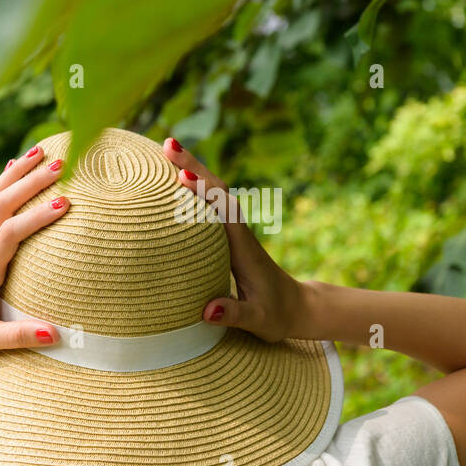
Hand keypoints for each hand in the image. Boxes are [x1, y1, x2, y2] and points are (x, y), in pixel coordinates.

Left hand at [0, 147, 70, 361]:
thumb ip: (18, 337)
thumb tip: (58, 336)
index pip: (11, 233)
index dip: (37, 215)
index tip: (65, 202)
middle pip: (1, 204)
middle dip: (31, 182)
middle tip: (61, 165)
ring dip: (15, 174)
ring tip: (39, 152)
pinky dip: (1, 184)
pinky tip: (12, 169)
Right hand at [163, 138, 308, 342]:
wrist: (300, 310)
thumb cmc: (279, 317)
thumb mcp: (259, 321)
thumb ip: (235, 314)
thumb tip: (207, 310)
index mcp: (244, 249)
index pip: (224, 212)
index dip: (205, 192)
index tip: (182, 175)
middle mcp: (239, 234)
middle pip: (218, 191)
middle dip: (194, 166)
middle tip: (166, 144)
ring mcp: (235, 233)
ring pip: (215, 193)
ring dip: (194, 169)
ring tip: (166, 149)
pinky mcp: (230, 238)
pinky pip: (211, 205)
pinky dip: (196, 187)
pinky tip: (177, 179)